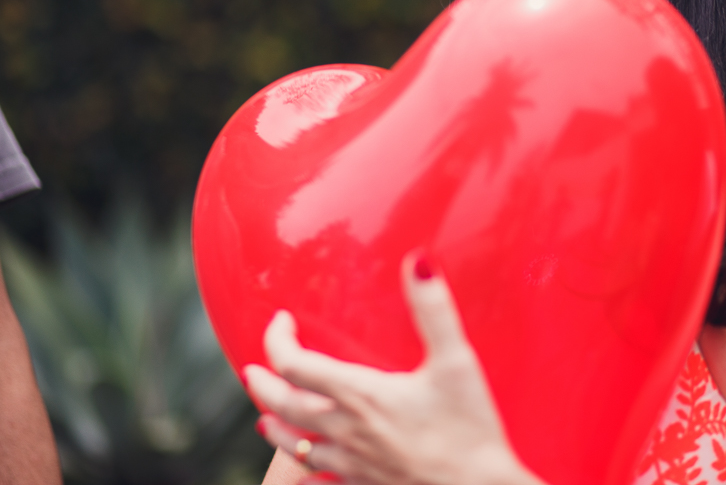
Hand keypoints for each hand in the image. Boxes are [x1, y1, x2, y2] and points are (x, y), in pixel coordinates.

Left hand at [244, 253, 542, 484]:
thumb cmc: (471, 429)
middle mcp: (347, 431)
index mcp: (361, 395)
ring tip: (265, 416)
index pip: (294, 364)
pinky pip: (318, 480)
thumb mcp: (456, 360)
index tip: (281, 320)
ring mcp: (352, 465)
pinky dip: (301, 469)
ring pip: (293, 446)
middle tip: (254, 367)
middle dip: (261, 383)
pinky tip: (306, 468)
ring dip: (274, 426)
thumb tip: (419, 262)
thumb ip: (434, 309)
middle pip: (281, 405)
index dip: (277, 339)